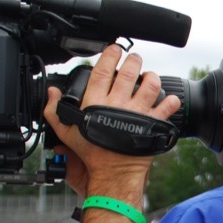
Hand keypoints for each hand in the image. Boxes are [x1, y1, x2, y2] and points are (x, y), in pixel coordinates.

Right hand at [43, 45, 179, 194]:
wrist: (113, 172)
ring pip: (150, 84)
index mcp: (96, 101)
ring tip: (149, 77)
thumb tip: (52, 92)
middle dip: (134, 61)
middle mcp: (118, 103)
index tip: (114, 50)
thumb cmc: (92, 153)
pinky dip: (170, 101)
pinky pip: (166, 106)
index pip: (104, 69)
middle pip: (129, 71)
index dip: (110, 54)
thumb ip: (55, 110)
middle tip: (134, 60)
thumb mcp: (66, 132)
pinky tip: (167, 100)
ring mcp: (138, 112)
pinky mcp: (153, 123)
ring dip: (151, 77)